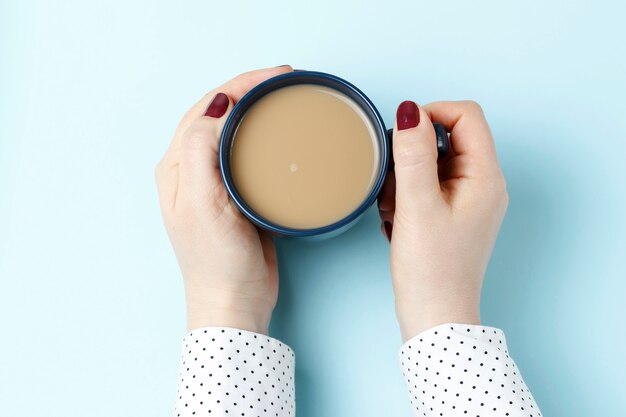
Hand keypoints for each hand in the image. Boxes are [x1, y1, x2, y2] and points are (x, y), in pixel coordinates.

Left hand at [155, 66, 292, 333]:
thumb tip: (219, 105)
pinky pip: (251, 156)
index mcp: (177, 166)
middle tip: (285, 79)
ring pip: (236, 133)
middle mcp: (192, 169)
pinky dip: (267, 139)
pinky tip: (284, 135)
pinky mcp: (238, 195)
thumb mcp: (201, 203)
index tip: (274, 76)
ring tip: (285, 98)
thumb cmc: (215, 260)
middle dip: (250, 90)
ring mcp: (216, 181)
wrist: (235, 301)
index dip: (238, 85)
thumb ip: (201, 151)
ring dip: (259, 111)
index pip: (206, 109)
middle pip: (220, 114)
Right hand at [378, 100, 507, 340]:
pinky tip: (397, 219)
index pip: (466, 115)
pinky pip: (428, 186)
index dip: (432, 115)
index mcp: (485, 177)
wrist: (435, 317)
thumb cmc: (432, 269)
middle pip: (448, 138)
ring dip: (406, 178)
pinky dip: (407, 196)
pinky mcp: (452, 215)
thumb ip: (413, 155)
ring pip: (433, 163)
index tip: (403, 136)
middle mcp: (483, 185)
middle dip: (413, 154)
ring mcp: (468, 201)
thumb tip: (410, 111)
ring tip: (396, 209)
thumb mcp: (417, 206)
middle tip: (396, 183)